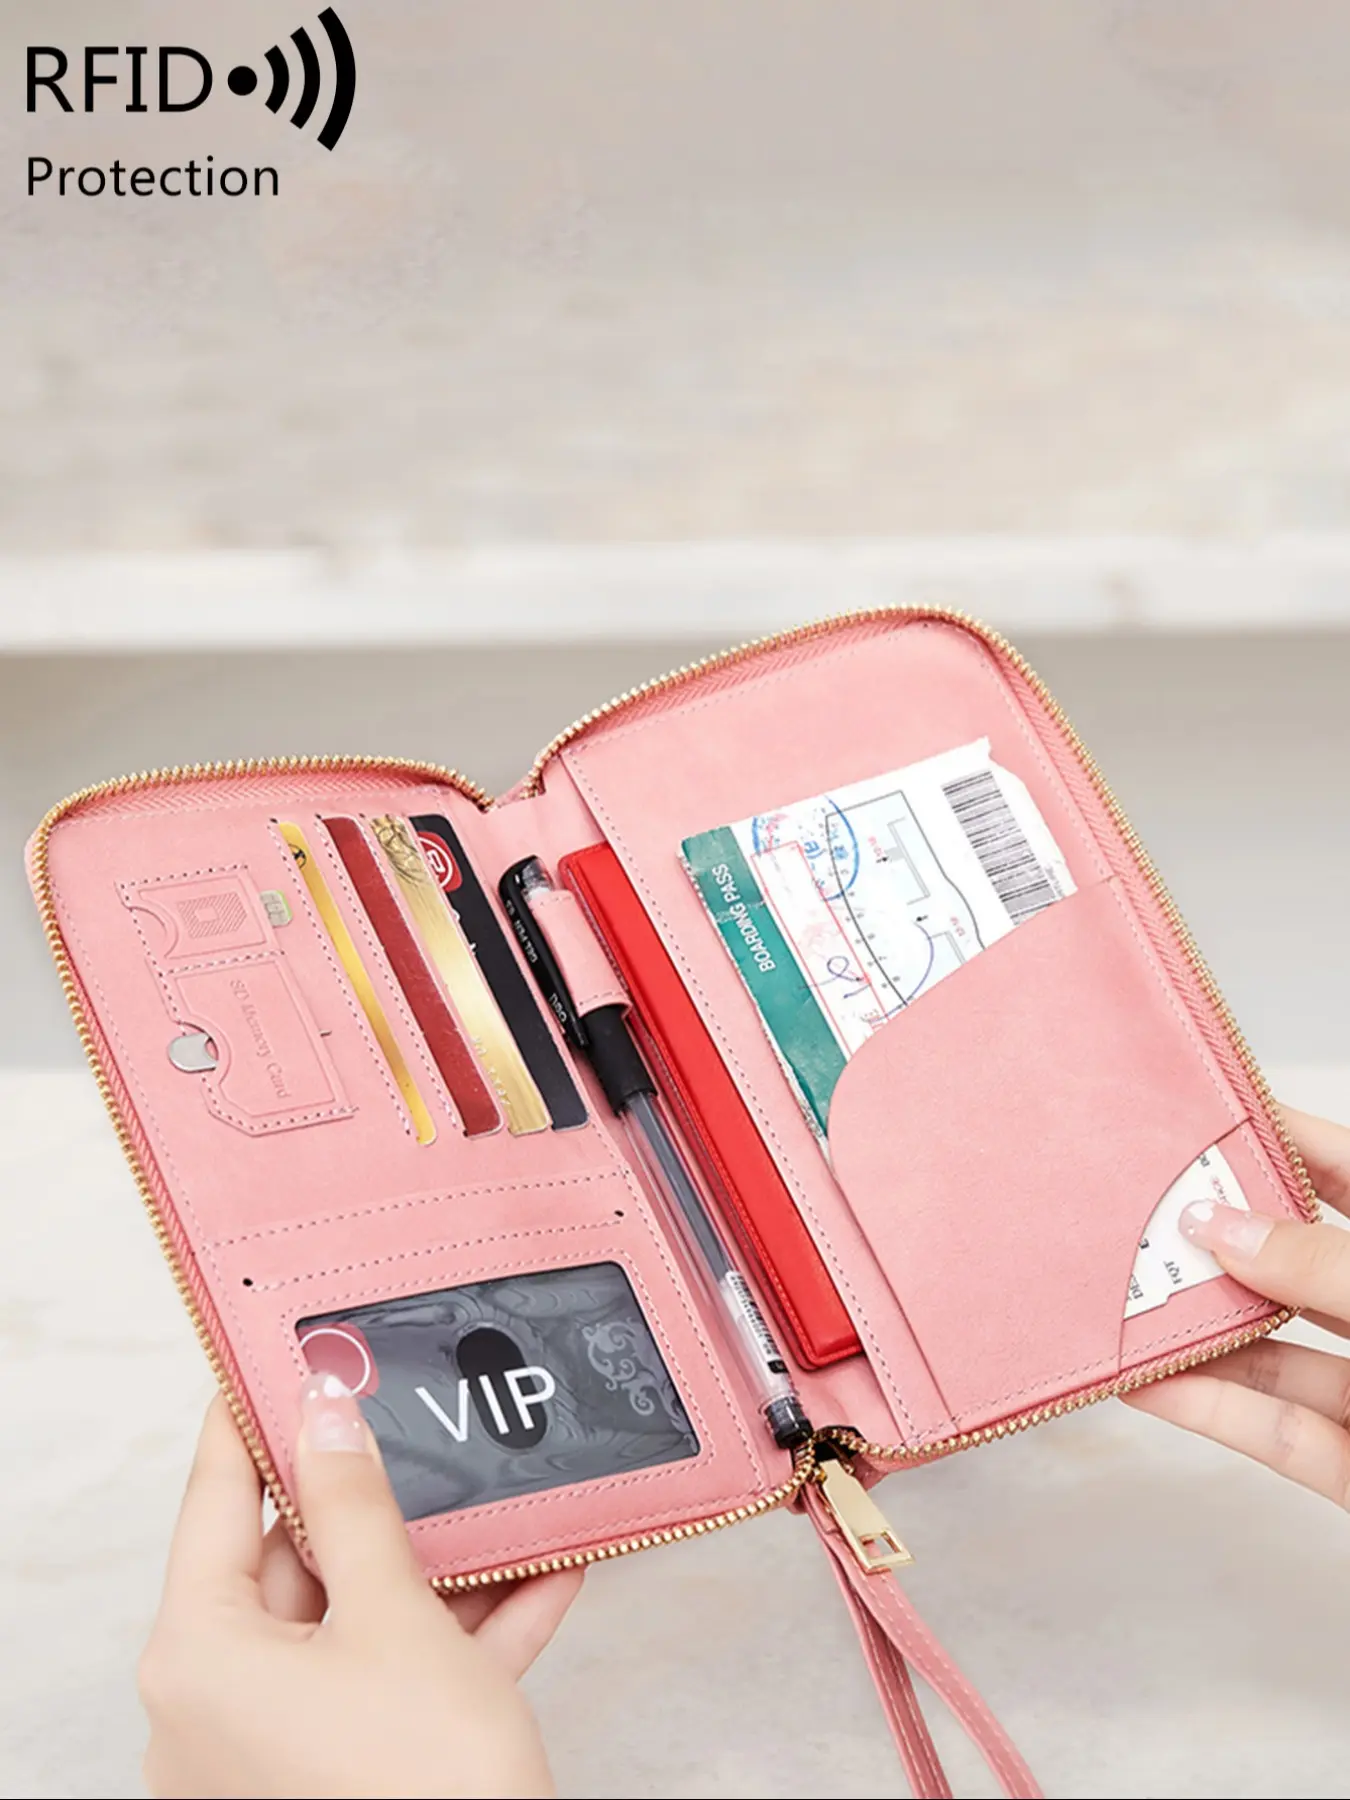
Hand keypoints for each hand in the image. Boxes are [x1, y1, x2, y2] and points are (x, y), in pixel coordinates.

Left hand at [139, 1381, 581, 1798]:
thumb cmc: (421, 1792)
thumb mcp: (393, 1618)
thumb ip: (355, 1507)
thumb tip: (324, 1413)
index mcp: (199, 1654)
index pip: (217, 1496)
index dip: (252, 1413)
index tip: (280, 1349)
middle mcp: (219, 1703)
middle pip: (295, 1559)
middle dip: (378, 1497)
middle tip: (421, 1418)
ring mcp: (279, 1746)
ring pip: (357, 1619)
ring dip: (439, 1567)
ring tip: (501, 1497)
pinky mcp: (342, 1773)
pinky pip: (394, 1678)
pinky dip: (458, 1635)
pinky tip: (539, 1579)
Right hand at [1123, 1106, 1349, 1507]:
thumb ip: (1321, 1266)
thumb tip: (1224, 1228)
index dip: (1283, 1139)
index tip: (1203, 1116)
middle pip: (1294, 1263)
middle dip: (1218, 1239)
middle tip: (1140, 1210)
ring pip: (1272, 1352)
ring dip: (1194, 1331)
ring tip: (1118, 1298)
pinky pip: (1273, 1430)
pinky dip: (1208, 1407)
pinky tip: (1145, 1380)